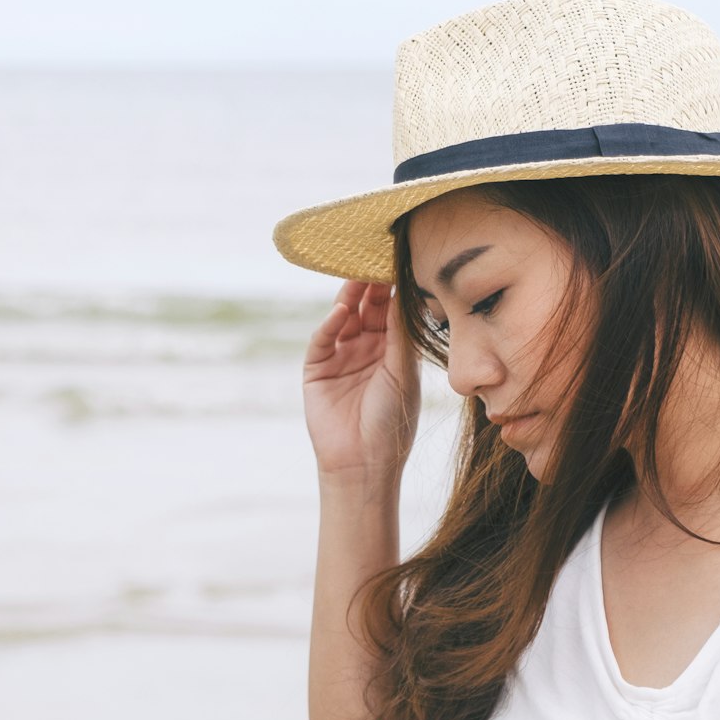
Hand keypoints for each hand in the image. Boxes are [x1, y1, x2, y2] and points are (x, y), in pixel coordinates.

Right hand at [302, 279, 421, 481]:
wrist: (364, 463)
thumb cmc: (392, 421)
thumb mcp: (401, 372)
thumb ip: (399, 333)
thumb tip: (402, 293)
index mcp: (393, 350)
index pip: (392, 310)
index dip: (394, 288)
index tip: (398, 261)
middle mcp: (367, 348)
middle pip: (367, 308)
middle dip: (371, 285)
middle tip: (374, 257)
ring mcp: (341, 356)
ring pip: (344, 318)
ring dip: (349, 298)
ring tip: (356, 275)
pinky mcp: (317, 368)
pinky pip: (323, 340)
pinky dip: (330, 324)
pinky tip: (340, 312)